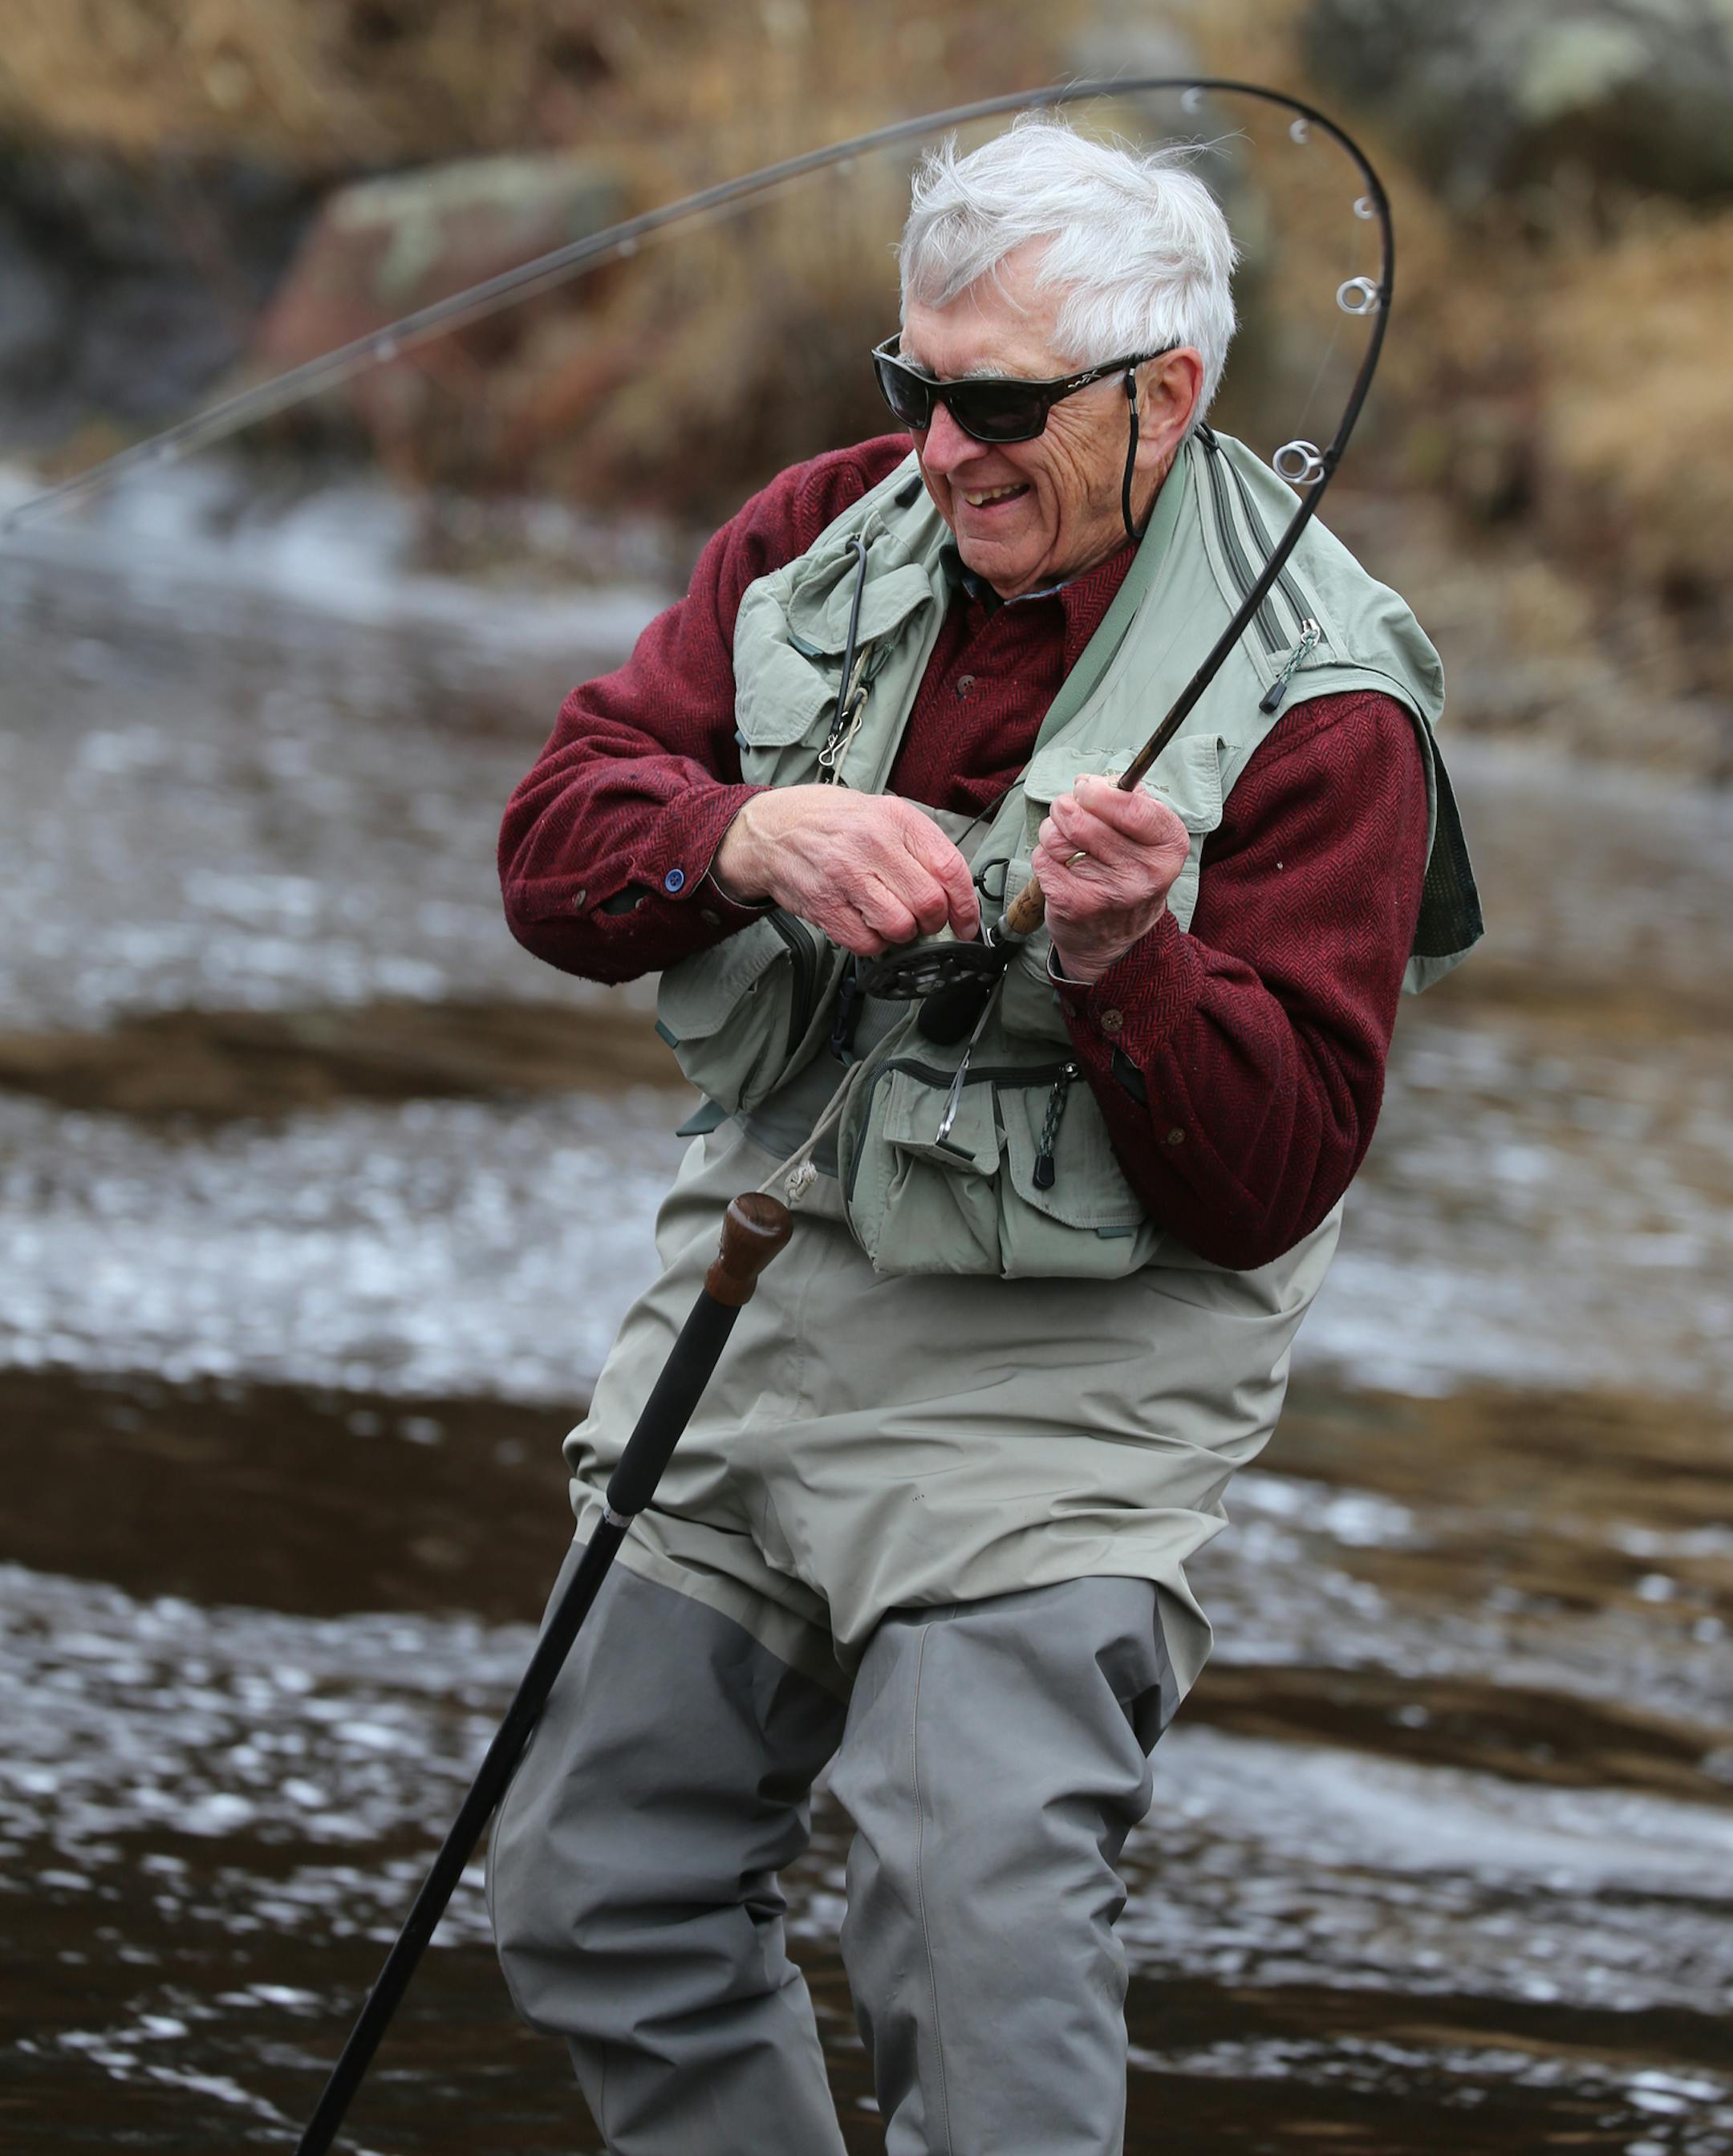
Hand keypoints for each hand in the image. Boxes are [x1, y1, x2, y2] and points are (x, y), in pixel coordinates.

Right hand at [713, 787, 980, 957]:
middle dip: (933, 923)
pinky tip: (866, 926)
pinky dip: (873, 944)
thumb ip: (921, 849)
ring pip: (900, 927)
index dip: (965, 906)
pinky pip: (866, 943)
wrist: (774, 829)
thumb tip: (956, 895)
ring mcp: (845, 875)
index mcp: (897, 819)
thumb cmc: (835, 824)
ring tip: (890, 920)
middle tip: (923, 921)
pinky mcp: (824, 904)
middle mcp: (872, 843)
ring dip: (902, 934)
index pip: (950, 869)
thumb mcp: (884, 815)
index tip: (966, 923)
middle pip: (929, 903)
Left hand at [1031, 773, 1190, 983]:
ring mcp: (1110, 893)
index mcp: (1169, 847)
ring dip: (1053, 832)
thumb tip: (1089, 782)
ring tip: (1066, 844)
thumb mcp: (1146, 836)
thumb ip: (1126, 799)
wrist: (1114, 939)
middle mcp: (1145, 873)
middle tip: (1068, 813)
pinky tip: (1061, 869)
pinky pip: (1043, 858)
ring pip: (1058, 836)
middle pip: (1083, 818)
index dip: (1099, 792)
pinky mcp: (1075, 905)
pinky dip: (1045, 857)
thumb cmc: (1127, 873)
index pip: (1131, 808)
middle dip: (1066, 807)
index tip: (1085, 788)